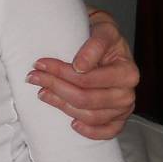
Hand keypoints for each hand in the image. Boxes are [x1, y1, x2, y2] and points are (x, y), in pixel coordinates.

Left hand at [26, 8, 138, 139]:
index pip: (87, 79)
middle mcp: (128, 93)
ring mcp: (123, 109)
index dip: (60, 72)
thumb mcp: (101, 29)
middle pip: (85, 99)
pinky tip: (72, 124)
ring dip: (62, 106)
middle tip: (34, 77)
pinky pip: (106, 132)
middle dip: (55, 87)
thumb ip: (94, 45)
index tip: (39, 63)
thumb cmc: (102, 35)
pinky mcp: (118, 119)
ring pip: (90, 116)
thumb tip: (80, 67)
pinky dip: (90, 132)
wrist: (105, 42)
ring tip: (43, 93)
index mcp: (127, 71)